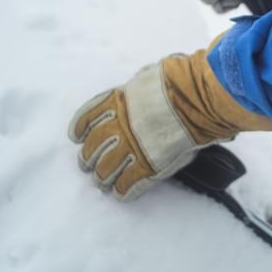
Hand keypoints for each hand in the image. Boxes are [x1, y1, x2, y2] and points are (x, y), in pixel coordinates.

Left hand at [68, 46, 271, 200]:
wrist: (195, 99)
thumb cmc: (178, 83)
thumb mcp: (147, 77)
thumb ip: (137, 90)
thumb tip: (139, 89)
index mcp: (115, 103)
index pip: (87, 118)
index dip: (79, 129)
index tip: (76, 137)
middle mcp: (117, 127)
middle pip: (92, 148)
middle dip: (87, 159)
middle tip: (87, 166)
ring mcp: (131, 149)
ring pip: (105, 170)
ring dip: (102, 178)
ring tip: (102, 183)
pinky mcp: (146, 167)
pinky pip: (127, 184)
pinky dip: (122, 191)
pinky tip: (120, 194)